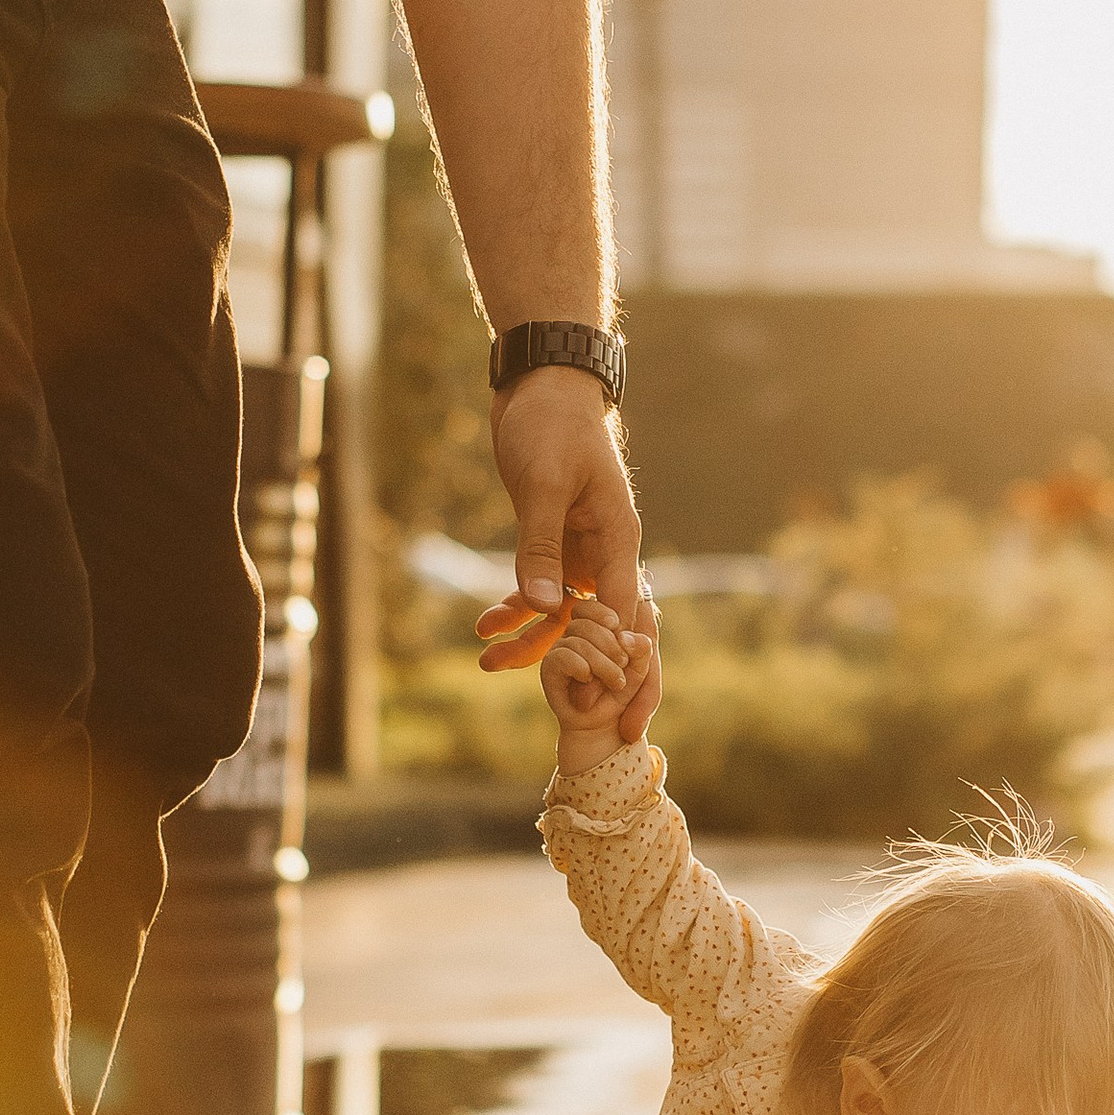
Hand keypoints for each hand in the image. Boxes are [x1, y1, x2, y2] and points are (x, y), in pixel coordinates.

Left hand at [487, 364, 656, 739]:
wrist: (542, 386)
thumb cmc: (552, 425)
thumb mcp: (542, 484)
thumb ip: (540, 547)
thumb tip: (544, 609)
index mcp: (619, 541)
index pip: (629, 619)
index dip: (623, 668)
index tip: (612, 711)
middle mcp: (608, 555)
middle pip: (613, 631)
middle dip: (600, 678)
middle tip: (598, 728)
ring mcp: (582, 554)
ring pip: (566, 617)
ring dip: (532, 643)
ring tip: (487, 664)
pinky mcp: (555, 546)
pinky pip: (540, 592)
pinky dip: (515, 610)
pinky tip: (483, 627)